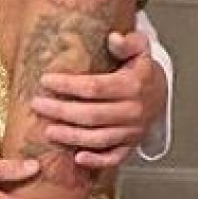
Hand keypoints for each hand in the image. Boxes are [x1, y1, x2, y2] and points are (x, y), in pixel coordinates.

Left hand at [32, 29, 167, 168]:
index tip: (45, 80)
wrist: (160, 93)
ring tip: (48, 130)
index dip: (68, 84)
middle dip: (61, 111)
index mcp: (132, 85)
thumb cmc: (140, 69)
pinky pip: (114, 158)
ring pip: (99, 139)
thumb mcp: (139, 49)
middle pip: (92, 115)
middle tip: (37, 105)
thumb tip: (113, 37)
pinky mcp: (131, 145)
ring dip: (72, 136)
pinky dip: (97, 161)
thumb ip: (127, 42)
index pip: (94, 87)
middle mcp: (133, 111)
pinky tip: (77, 158)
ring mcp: (132, 131)